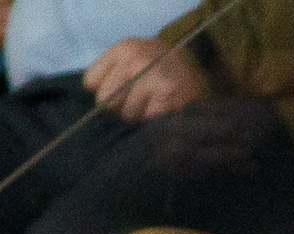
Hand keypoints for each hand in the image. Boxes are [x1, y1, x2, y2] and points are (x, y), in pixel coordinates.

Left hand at [82, 37, 208, 120]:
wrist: (202, 65)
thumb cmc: (161, 66)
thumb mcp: (134, 57)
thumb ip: (112, 73)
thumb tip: (97, 103)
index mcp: (124, 48)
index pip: (91, 81)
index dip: (102, 91)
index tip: (116, 94)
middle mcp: (135, 60)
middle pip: (105, 100)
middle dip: (117, 108)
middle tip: (134, 105)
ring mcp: (151, 80)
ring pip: (126, 115)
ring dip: (137, 118)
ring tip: (151, 109)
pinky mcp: (167, 100)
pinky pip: (146, 122)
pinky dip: (152, 125)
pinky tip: (160, 116)